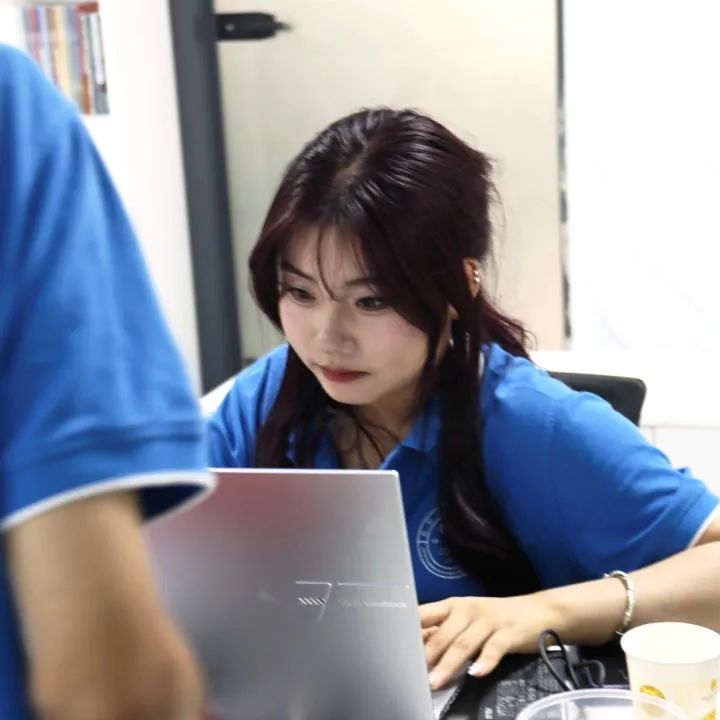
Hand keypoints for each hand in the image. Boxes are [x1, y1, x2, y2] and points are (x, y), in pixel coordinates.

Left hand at [420, 594, 560, 688]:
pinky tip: (476, 673)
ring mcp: (488, 621)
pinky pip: (494, 647)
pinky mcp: (509, 633)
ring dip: (448, 664)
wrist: (538, 611)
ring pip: (464, 643)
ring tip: (436, 681)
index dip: (409, 631)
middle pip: (443, 634)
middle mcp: (467, 610)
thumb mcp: (466, 620)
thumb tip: (415, 647)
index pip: (424, 614)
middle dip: (428, 656)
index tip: (396, 648)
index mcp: (452, 606)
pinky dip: (485, 661)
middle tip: (414, 675)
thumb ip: (443, 631)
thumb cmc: (495, 618)